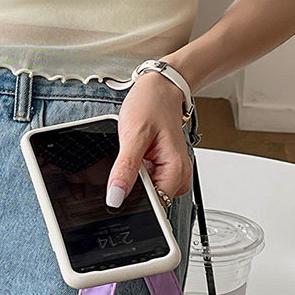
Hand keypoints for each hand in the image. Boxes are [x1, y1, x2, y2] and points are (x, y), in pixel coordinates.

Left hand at [105, 72, 192, 208]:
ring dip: (133, 180)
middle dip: (131, 189)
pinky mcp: (163, 169)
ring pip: (146, 192)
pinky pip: (147, 182)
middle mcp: (178, 176)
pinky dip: (136, 174)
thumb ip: (125, 169)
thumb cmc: (151, 105)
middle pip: (150, 201)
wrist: (160, 88)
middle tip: (124, 164)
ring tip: (131, 156)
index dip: (132, 203)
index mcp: (176, 171)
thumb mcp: (133, 136)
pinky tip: (134, 158)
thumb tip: (115, 197)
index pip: (154, 206)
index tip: (117, 191)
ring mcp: (171, 173)